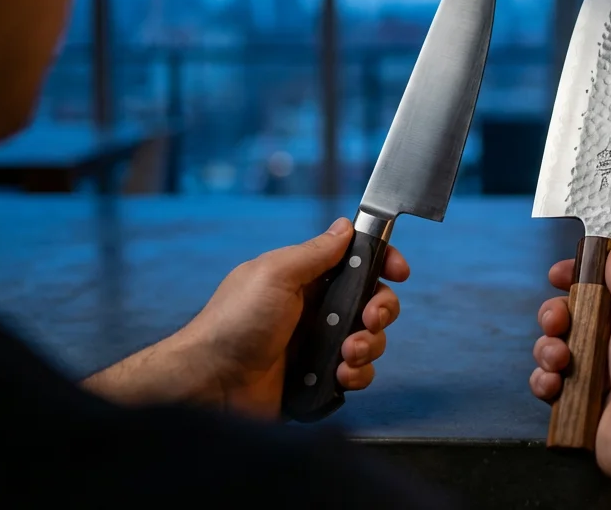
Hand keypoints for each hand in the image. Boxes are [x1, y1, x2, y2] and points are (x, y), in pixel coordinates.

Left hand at [84, 218, 408, 418]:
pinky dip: (356, 375)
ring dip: (368, 346)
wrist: (212, 385)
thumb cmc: (232, 324)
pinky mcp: (319, 379)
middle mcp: (316, 310)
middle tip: (369, 319)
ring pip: (370, 340)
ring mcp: (318, 346)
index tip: (399, 271)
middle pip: (372, 301)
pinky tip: (339, 376)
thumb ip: (315, 252)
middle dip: (381, 310)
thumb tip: (345, 226)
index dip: (382, 263)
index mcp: (305, 278)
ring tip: (346, 354)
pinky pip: (357, 374)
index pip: (356, 262)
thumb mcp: (275, 275)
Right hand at [529, 245, 610, 508]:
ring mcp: (606, 374)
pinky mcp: (585, 403)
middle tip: (556, 322)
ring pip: (560, 347)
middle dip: (557, 314)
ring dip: (549, 349)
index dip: (580, 276)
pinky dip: (546, 381)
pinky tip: (553, 386)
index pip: (610, 285)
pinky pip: (553, 383)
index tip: (556, 275)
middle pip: (578, 314)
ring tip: (559, 361)